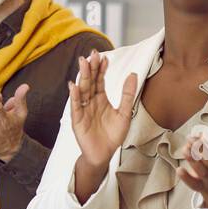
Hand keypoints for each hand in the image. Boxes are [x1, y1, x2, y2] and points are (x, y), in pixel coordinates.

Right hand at [69, 50, 137, 203]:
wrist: (104, 154)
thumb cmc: (113, 135)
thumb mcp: (124, 114)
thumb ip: (127, 95)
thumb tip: (133, 74)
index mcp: (101, 99)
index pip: (100, 80)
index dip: (101, 69)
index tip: (105, 57)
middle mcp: (90, 101)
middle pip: (90, 81)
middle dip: (91, 68)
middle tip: (92, 54)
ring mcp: (83, 109)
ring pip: (82, 90)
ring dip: (82, 77)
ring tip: (83, 63)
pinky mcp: (77, 120)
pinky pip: (76, 106)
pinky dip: (74, 96)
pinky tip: (74, 85)